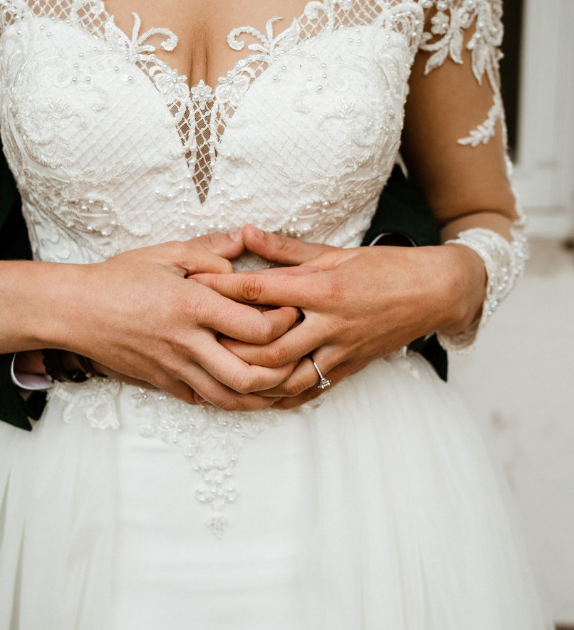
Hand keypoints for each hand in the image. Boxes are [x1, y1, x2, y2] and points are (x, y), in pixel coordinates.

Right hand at [56, 232, 300, 411]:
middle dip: (281, 372)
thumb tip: (245, 242)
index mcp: (194, 306)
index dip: (284, 323)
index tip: (291, 311)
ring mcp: (175, 368)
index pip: (257, 328)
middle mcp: (188, 343)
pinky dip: (228, 398)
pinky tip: (242, 385)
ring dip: (261, 396)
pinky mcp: (165, 383)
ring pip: (229, 399)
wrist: (76, 311)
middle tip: (293, 355)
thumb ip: (211, 250)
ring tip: (279, 381)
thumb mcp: (166, 253)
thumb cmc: (121, 278)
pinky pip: (204, 400)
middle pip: (249, 376)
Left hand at [191, 226, 485, 408]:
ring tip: (221, 372)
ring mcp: (341, 351)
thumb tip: (244, 233)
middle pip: (269, 345)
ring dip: (252, 378)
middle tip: (199, 340)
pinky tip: (257, 394)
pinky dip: (280, 396)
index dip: (224, 289)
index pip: (263, 291)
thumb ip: (285, 249)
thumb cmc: (386, 269)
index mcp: (326, 289)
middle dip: (230, 346)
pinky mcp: (348, 368)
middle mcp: (331, 324)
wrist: (435, 293)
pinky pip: (309, 390)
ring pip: (288, 377)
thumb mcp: (335, 252)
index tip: (193, 285)